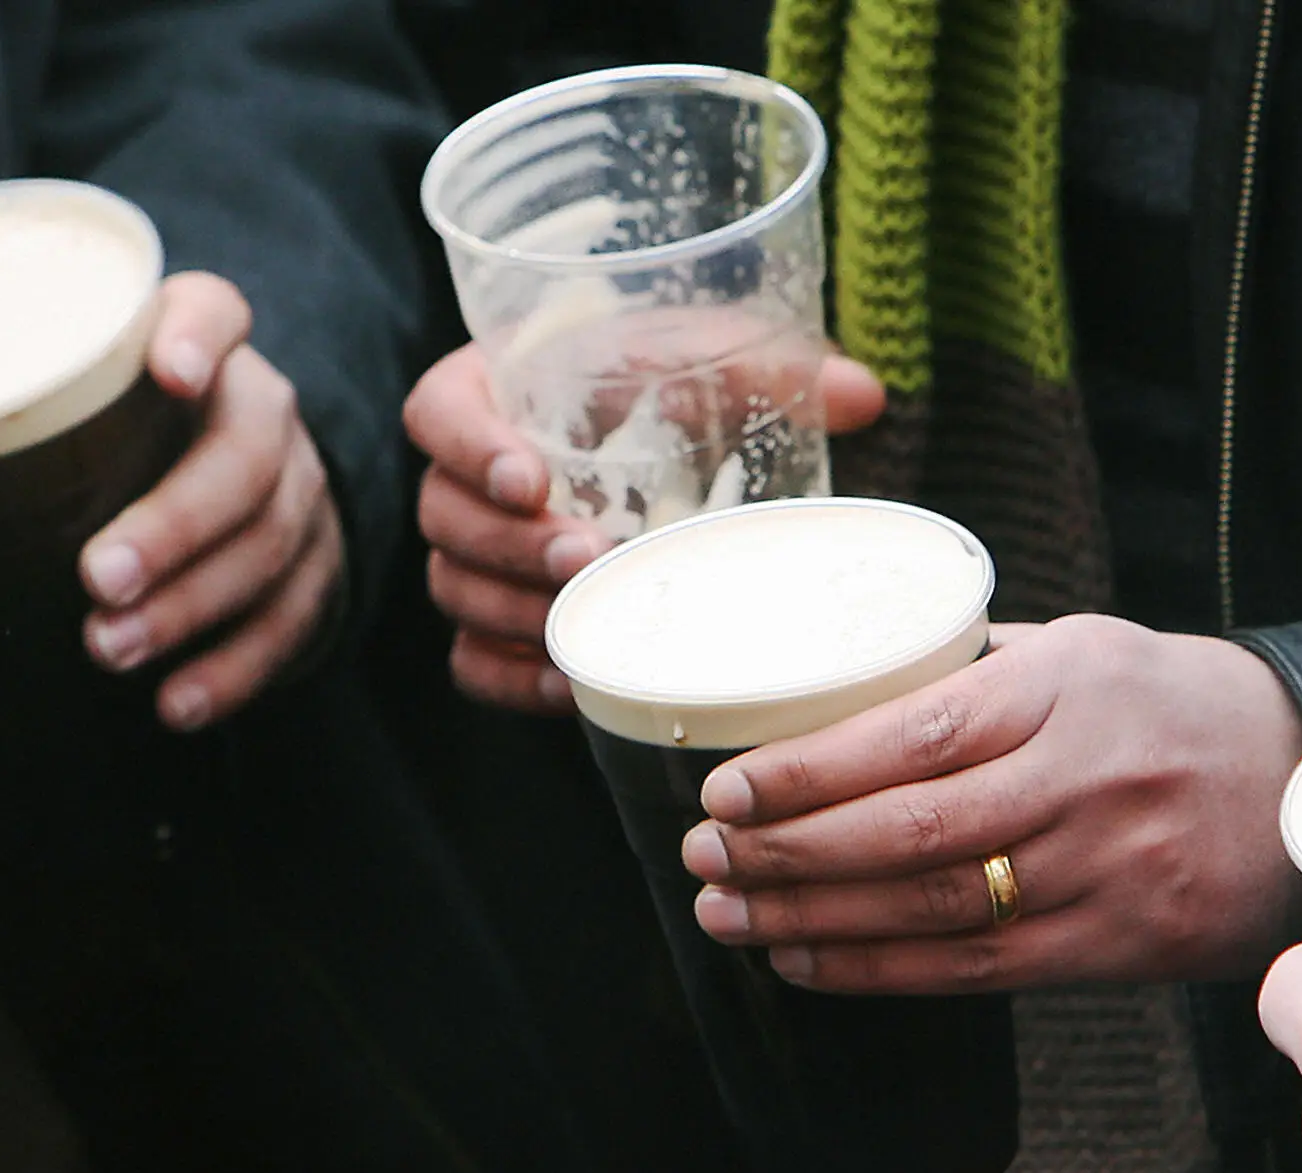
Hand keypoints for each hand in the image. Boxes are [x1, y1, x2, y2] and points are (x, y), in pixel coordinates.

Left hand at [78, 273, 344, 730]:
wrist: (231, 486)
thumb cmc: (109, 440)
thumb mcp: (68, 405)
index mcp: (199, 348)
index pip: (215, 313)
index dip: (199, 337)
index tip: (169, 373)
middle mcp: (262, 410)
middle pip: (246, 456)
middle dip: (175, 524)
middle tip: (99, 579)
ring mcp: (301, 490)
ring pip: (270, 544)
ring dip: (190, 607)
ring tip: (111, 651)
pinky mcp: (319, 567)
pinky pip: (291, 621)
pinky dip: (234, 668)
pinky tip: (177, 702)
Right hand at [404, 342, 886, 713]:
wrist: (667, 448)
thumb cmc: (668, 383)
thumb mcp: (714, 359)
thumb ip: (774, 366)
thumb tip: (862, 397)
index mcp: (494, 390)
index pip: (438, 413)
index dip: (469, 446)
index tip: (531, 479)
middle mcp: (467, 476)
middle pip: (443, 514)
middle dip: (508, 544)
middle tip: (584, 557)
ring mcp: (472, 555)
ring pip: (453, 590)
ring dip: (512, 609)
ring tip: (583, 619)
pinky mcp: (493, 621)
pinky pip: (472, 662)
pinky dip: (512, 678)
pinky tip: (568, 683)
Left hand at [679, 615, 1301, 990]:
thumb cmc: (1167, 704)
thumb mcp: (1082, 649)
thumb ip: (968, 668)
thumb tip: (831, 684)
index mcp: (1065, 687)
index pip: (915, 735)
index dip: (810, 772)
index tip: (726, 787)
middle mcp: (1087, 779)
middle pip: (911, 831)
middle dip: (788, 850)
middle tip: (702, 854)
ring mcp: (1109, 870)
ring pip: (934, 908)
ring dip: (813, 917)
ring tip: (728, 911)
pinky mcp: (1123, 944)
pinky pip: (978, 969)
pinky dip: (879, 969)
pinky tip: (806, 959)